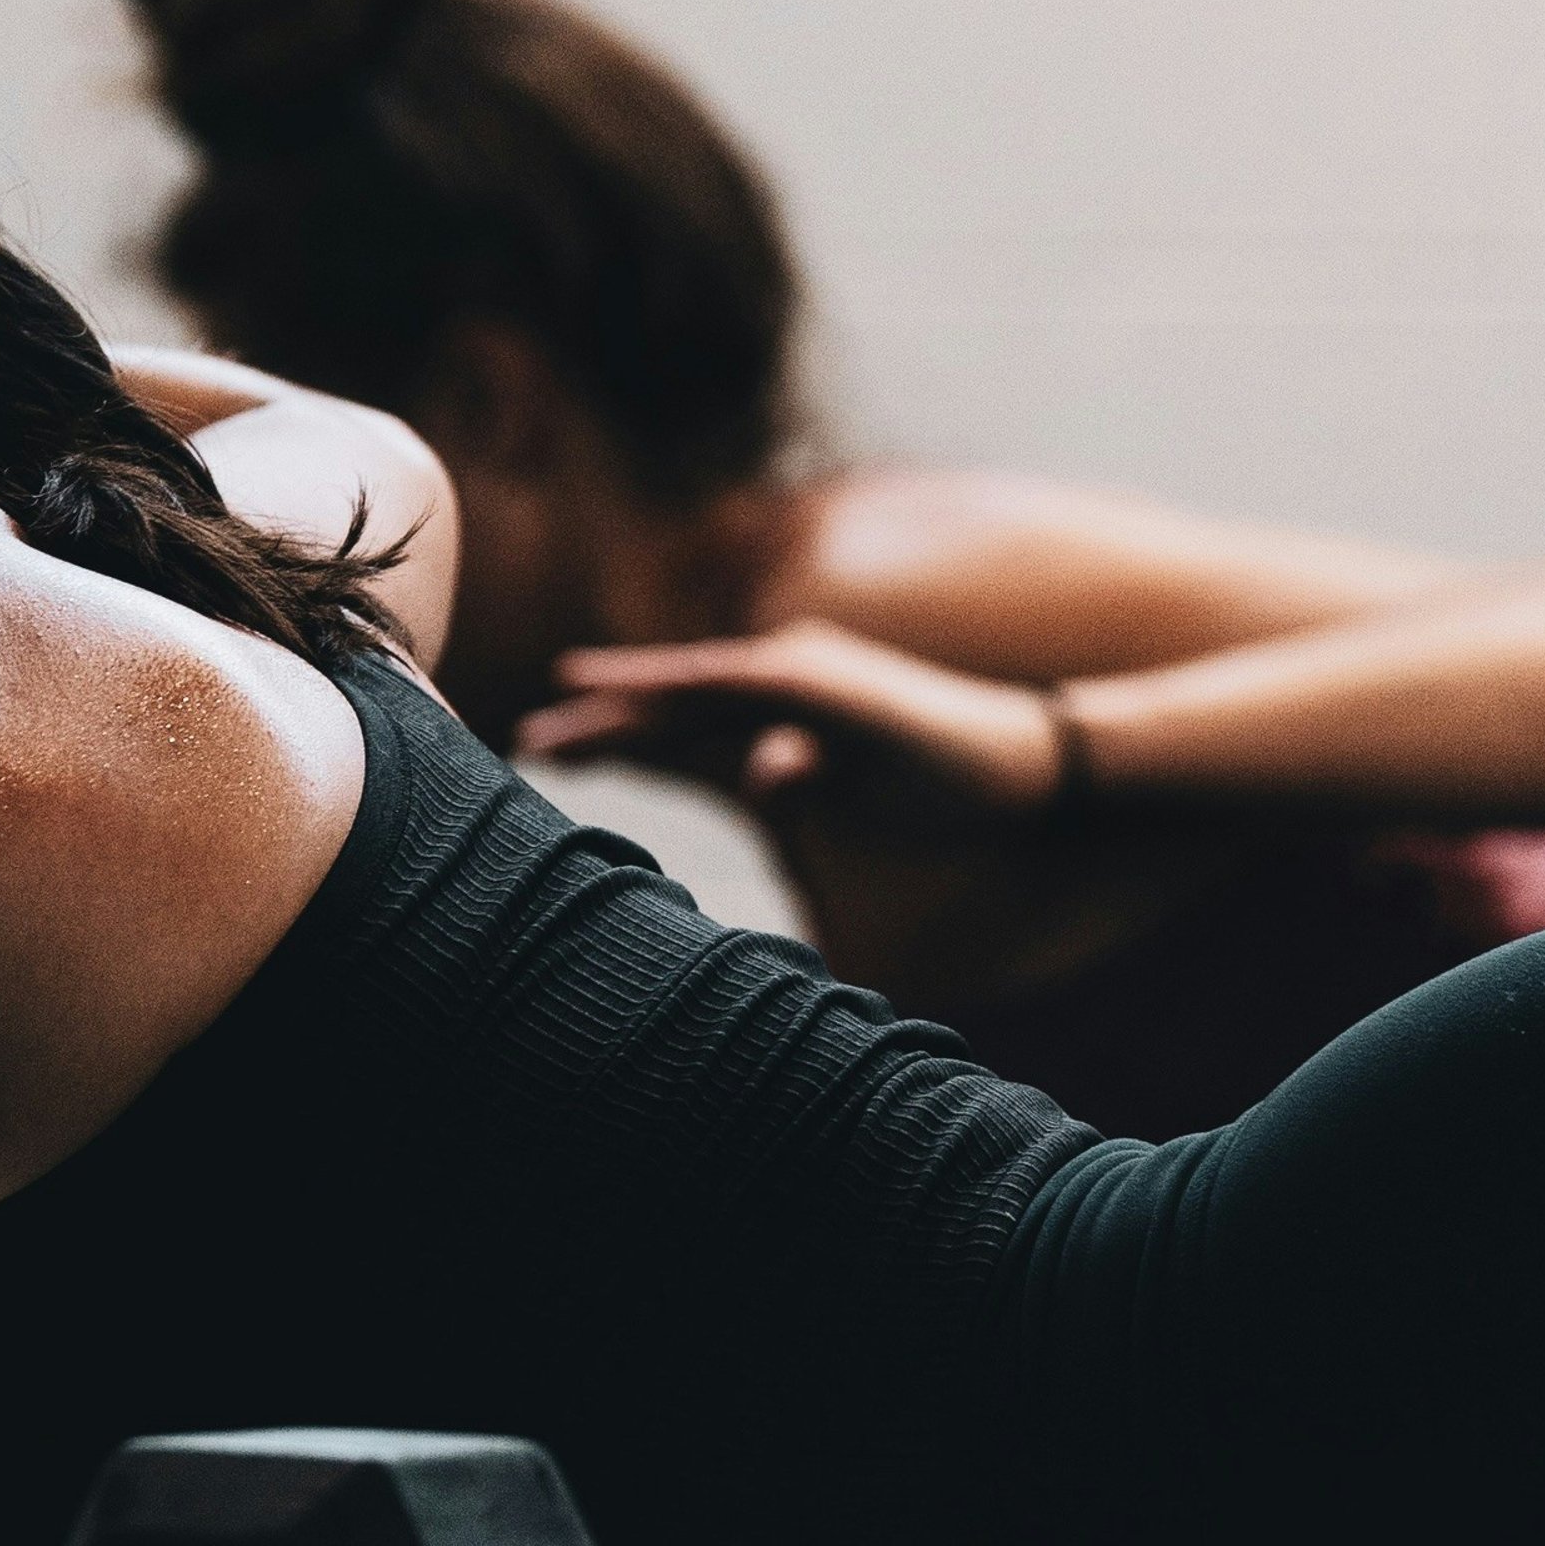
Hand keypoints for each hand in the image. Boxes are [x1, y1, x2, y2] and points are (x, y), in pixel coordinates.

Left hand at [519, 621, 1064, 837]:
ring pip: (692, 689)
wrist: (1023, 784)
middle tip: (521, 740)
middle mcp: (773, 703)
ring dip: (628, 702)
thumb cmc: (936, 825)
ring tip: (568, 713)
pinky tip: (641, 697)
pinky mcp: (833, 686)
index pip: (667, 742)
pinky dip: (698, 690)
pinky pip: (750, 685)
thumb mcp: (839, 858)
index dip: (604, 744)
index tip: (531, 753)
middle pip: (663, 710)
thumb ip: (788, 854)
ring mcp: (801, 687)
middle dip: (595, 722)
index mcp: (767, 743)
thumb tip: (748, 860)